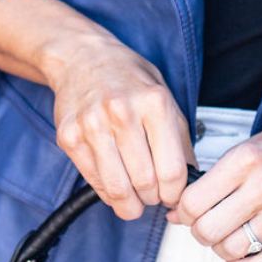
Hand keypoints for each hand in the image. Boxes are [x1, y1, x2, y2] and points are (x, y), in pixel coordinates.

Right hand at [51, 31, 193, 220]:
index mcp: (154, 103)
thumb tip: (192, 178)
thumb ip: (180, 138)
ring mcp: (92, 125)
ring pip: (117, 189)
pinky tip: (115, 182)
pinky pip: (94, 181)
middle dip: (153, 198)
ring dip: (130, 203)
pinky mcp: (69, 137)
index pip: (172, 170)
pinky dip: (108, 192)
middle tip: (154, 195)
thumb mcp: (165, 97)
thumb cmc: (126, 77)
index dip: (175, 193)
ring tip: (135, 198)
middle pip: (145, 183)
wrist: (81, 57)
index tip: (173, 196)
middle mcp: (122, 112)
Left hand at [166, 99, 261, 261]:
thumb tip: (180, 209)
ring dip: (222, 249)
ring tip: (228, 238)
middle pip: (208, 230)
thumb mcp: (251, 146)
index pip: (193, 202)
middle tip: (206, 226)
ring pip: (232, 250)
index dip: (183, 212)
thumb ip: (216, 177)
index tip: (187, 212)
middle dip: (200, 233)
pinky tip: (240, 260)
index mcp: (246, 160)